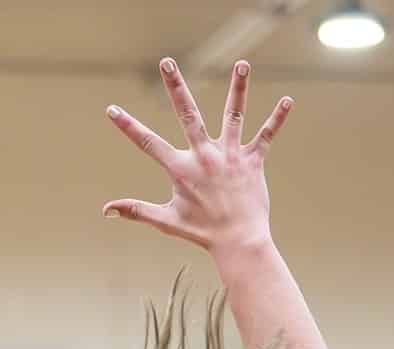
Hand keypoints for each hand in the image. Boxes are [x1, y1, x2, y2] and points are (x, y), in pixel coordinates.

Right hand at [103, 58, 291, 253]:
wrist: (238, 241)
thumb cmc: (201, 232)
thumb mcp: (165, 220)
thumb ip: (136, 210)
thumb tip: (105, 210)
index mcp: (181, 170)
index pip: (148, 143)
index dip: (128, 127)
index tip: (112, 110)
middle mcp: (205, 157)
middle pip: (188, 114)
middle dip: (175, 88)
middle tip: (166, 62)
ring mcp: (231, 156)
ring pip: (234, 115)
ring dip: (238, 89)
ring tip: (242, 64)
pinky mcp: (253, 160)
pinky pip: (266, 135)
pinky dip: (277, 118)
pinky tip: (288, 101)